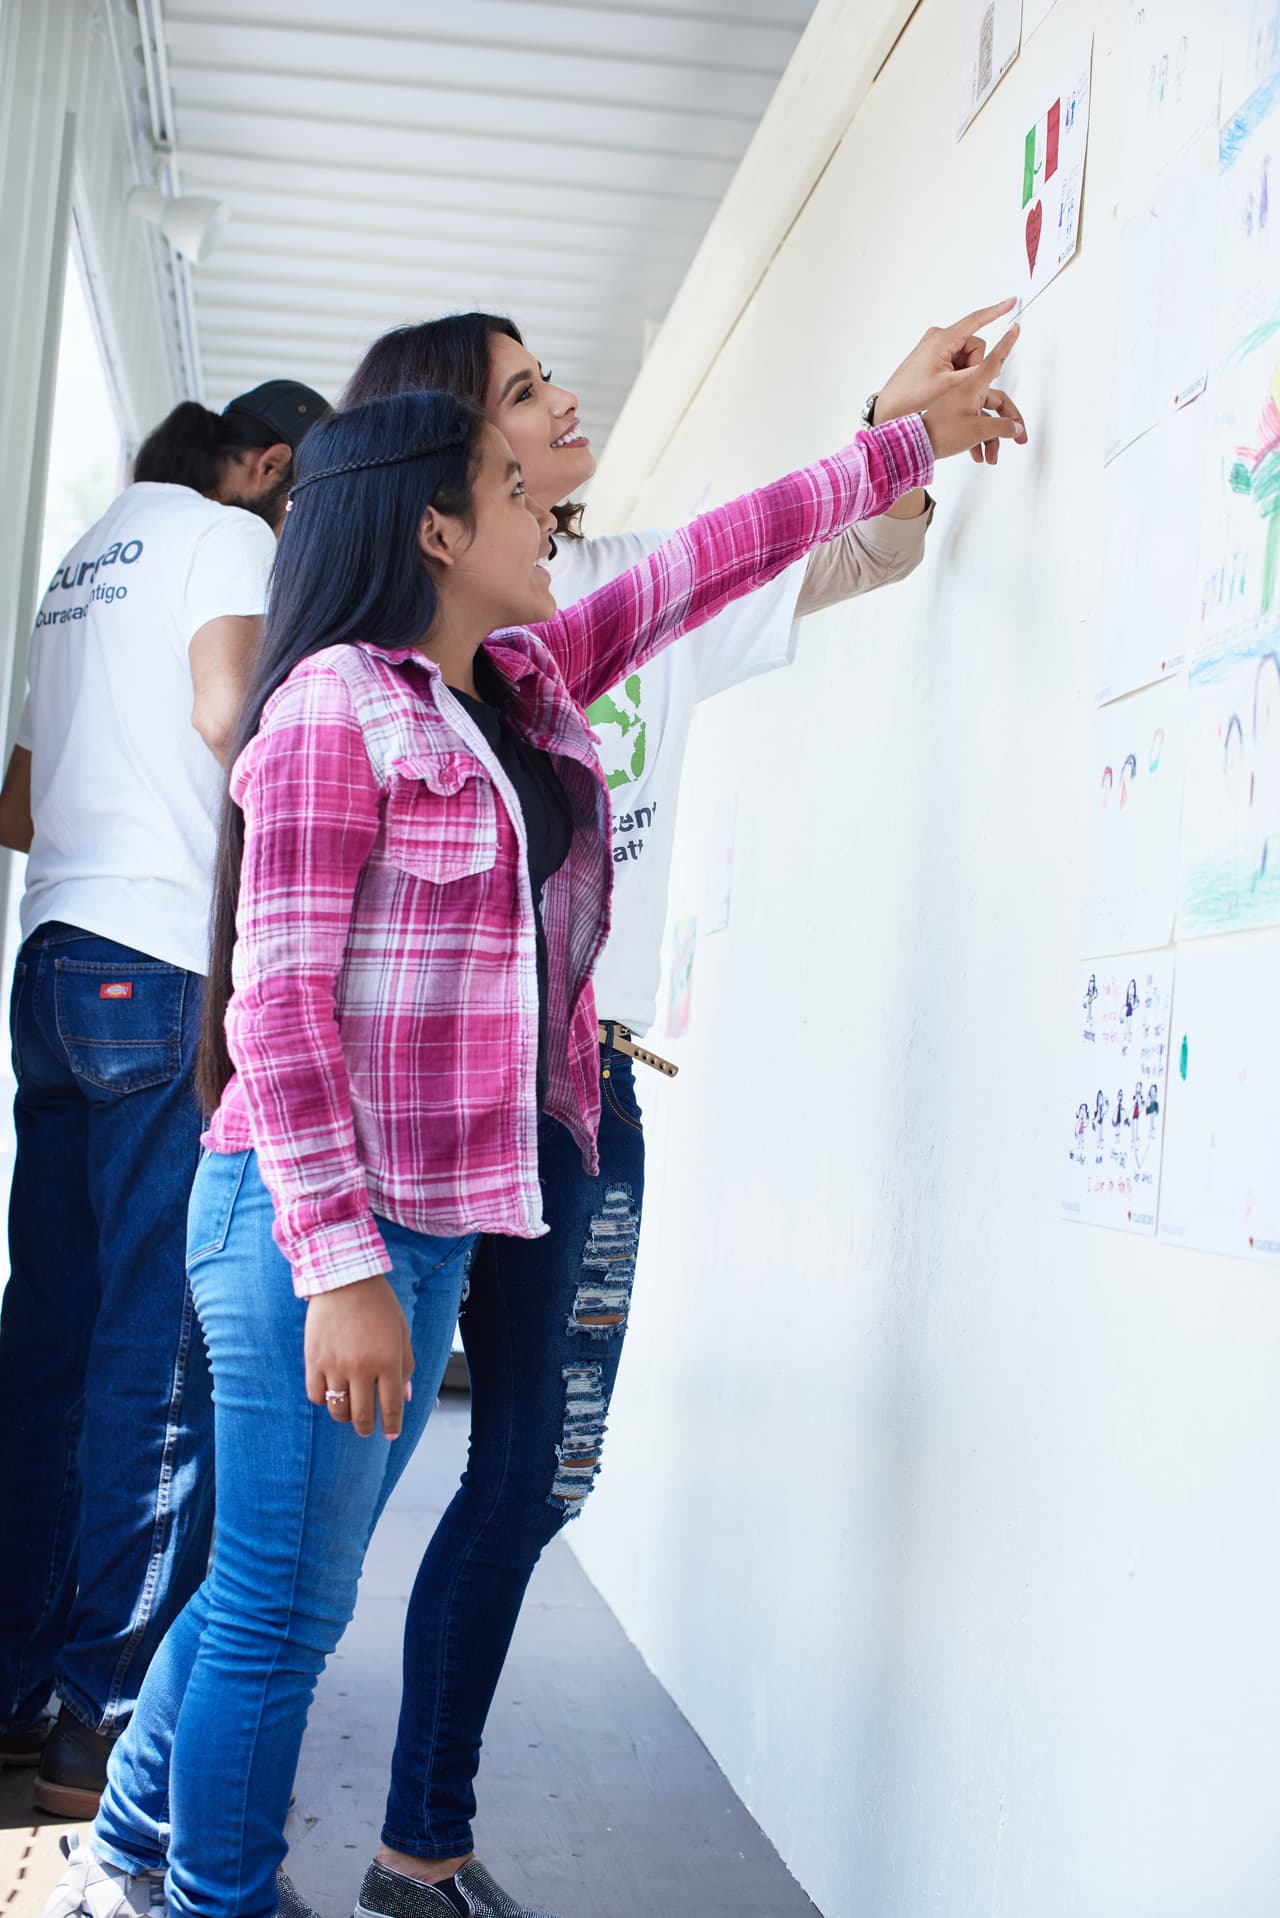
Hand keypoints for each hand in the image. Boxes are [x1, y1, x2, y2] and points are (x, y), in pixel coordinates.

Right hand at [304, 1275, 414, 1438]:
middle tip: (368, 1428)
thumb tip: (405, 1398)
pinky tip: (331, 1394)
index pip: (391, 1406)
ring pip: (337, 1410)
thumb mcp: (401, 1332)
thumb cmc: (379, 1305)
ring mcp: (335, 1365)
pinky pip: (316, 1396)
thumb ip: (406, 1366)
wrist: (344, 1279)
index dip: (391, 1425)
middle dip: (367, 1427)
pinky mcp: (314, 1360)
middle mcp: (361, 1367)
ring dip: (345, 1417)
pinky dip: (324, 1400)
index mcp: (388, 1361)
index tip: (391, 1435)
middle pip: (362, 1415)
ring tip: (349, 1411)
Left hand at [875, 299, 1026, 463]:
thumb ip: (975, 372)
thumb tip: (994, 365)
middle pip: (974, 344)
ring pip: (967, 353)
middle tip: (957, 382)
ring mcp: (936, 343)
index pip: (976, 320)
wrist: (891, 404)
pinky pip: (957, 356)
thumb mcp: (949, 385)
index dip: (996, 311)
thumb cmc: (912, 394)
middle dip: (972, 364)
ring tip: (948, 384)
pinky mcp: (934, 351)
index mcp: (943, 339)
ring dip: (964, 369)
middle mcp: (939, 336)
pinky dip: (957, 369)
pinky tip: (945, 381)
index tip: (1011, 301)